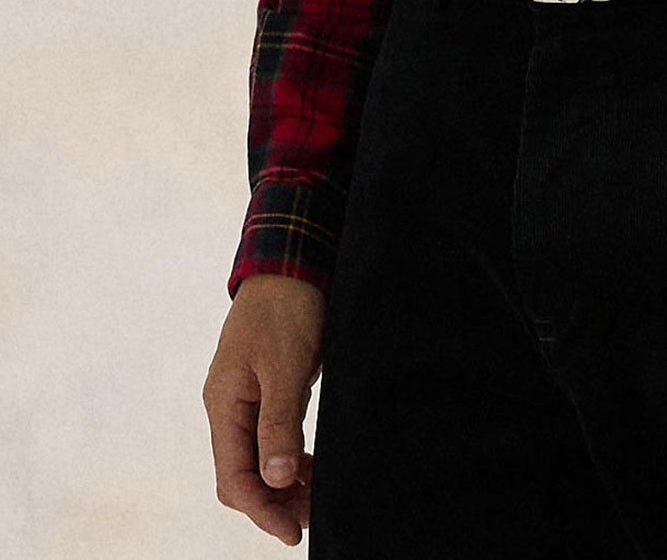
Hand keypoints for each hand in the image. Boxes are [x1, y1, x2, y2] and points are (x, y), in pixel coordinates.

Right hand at [203, 273, 324, 546]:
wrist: (291, 264)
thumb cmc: (286, 309)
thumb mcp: (285, 366)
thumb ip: (279, 423)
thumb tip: (277, 479)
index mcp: (224, 404)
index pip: (234, 477)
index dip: (262, 509)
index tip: (291, 531)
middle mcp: (228, 407)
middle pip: (241, 475)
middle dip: (273, 502)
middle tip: (309, 517)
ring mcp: (245, 399)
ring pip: (256, 459)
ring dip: (282, 483)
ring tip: (315, 496)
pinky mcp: (266, 390)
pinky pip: (269, 438)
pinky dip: (288, 458)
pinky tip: (309, 467)